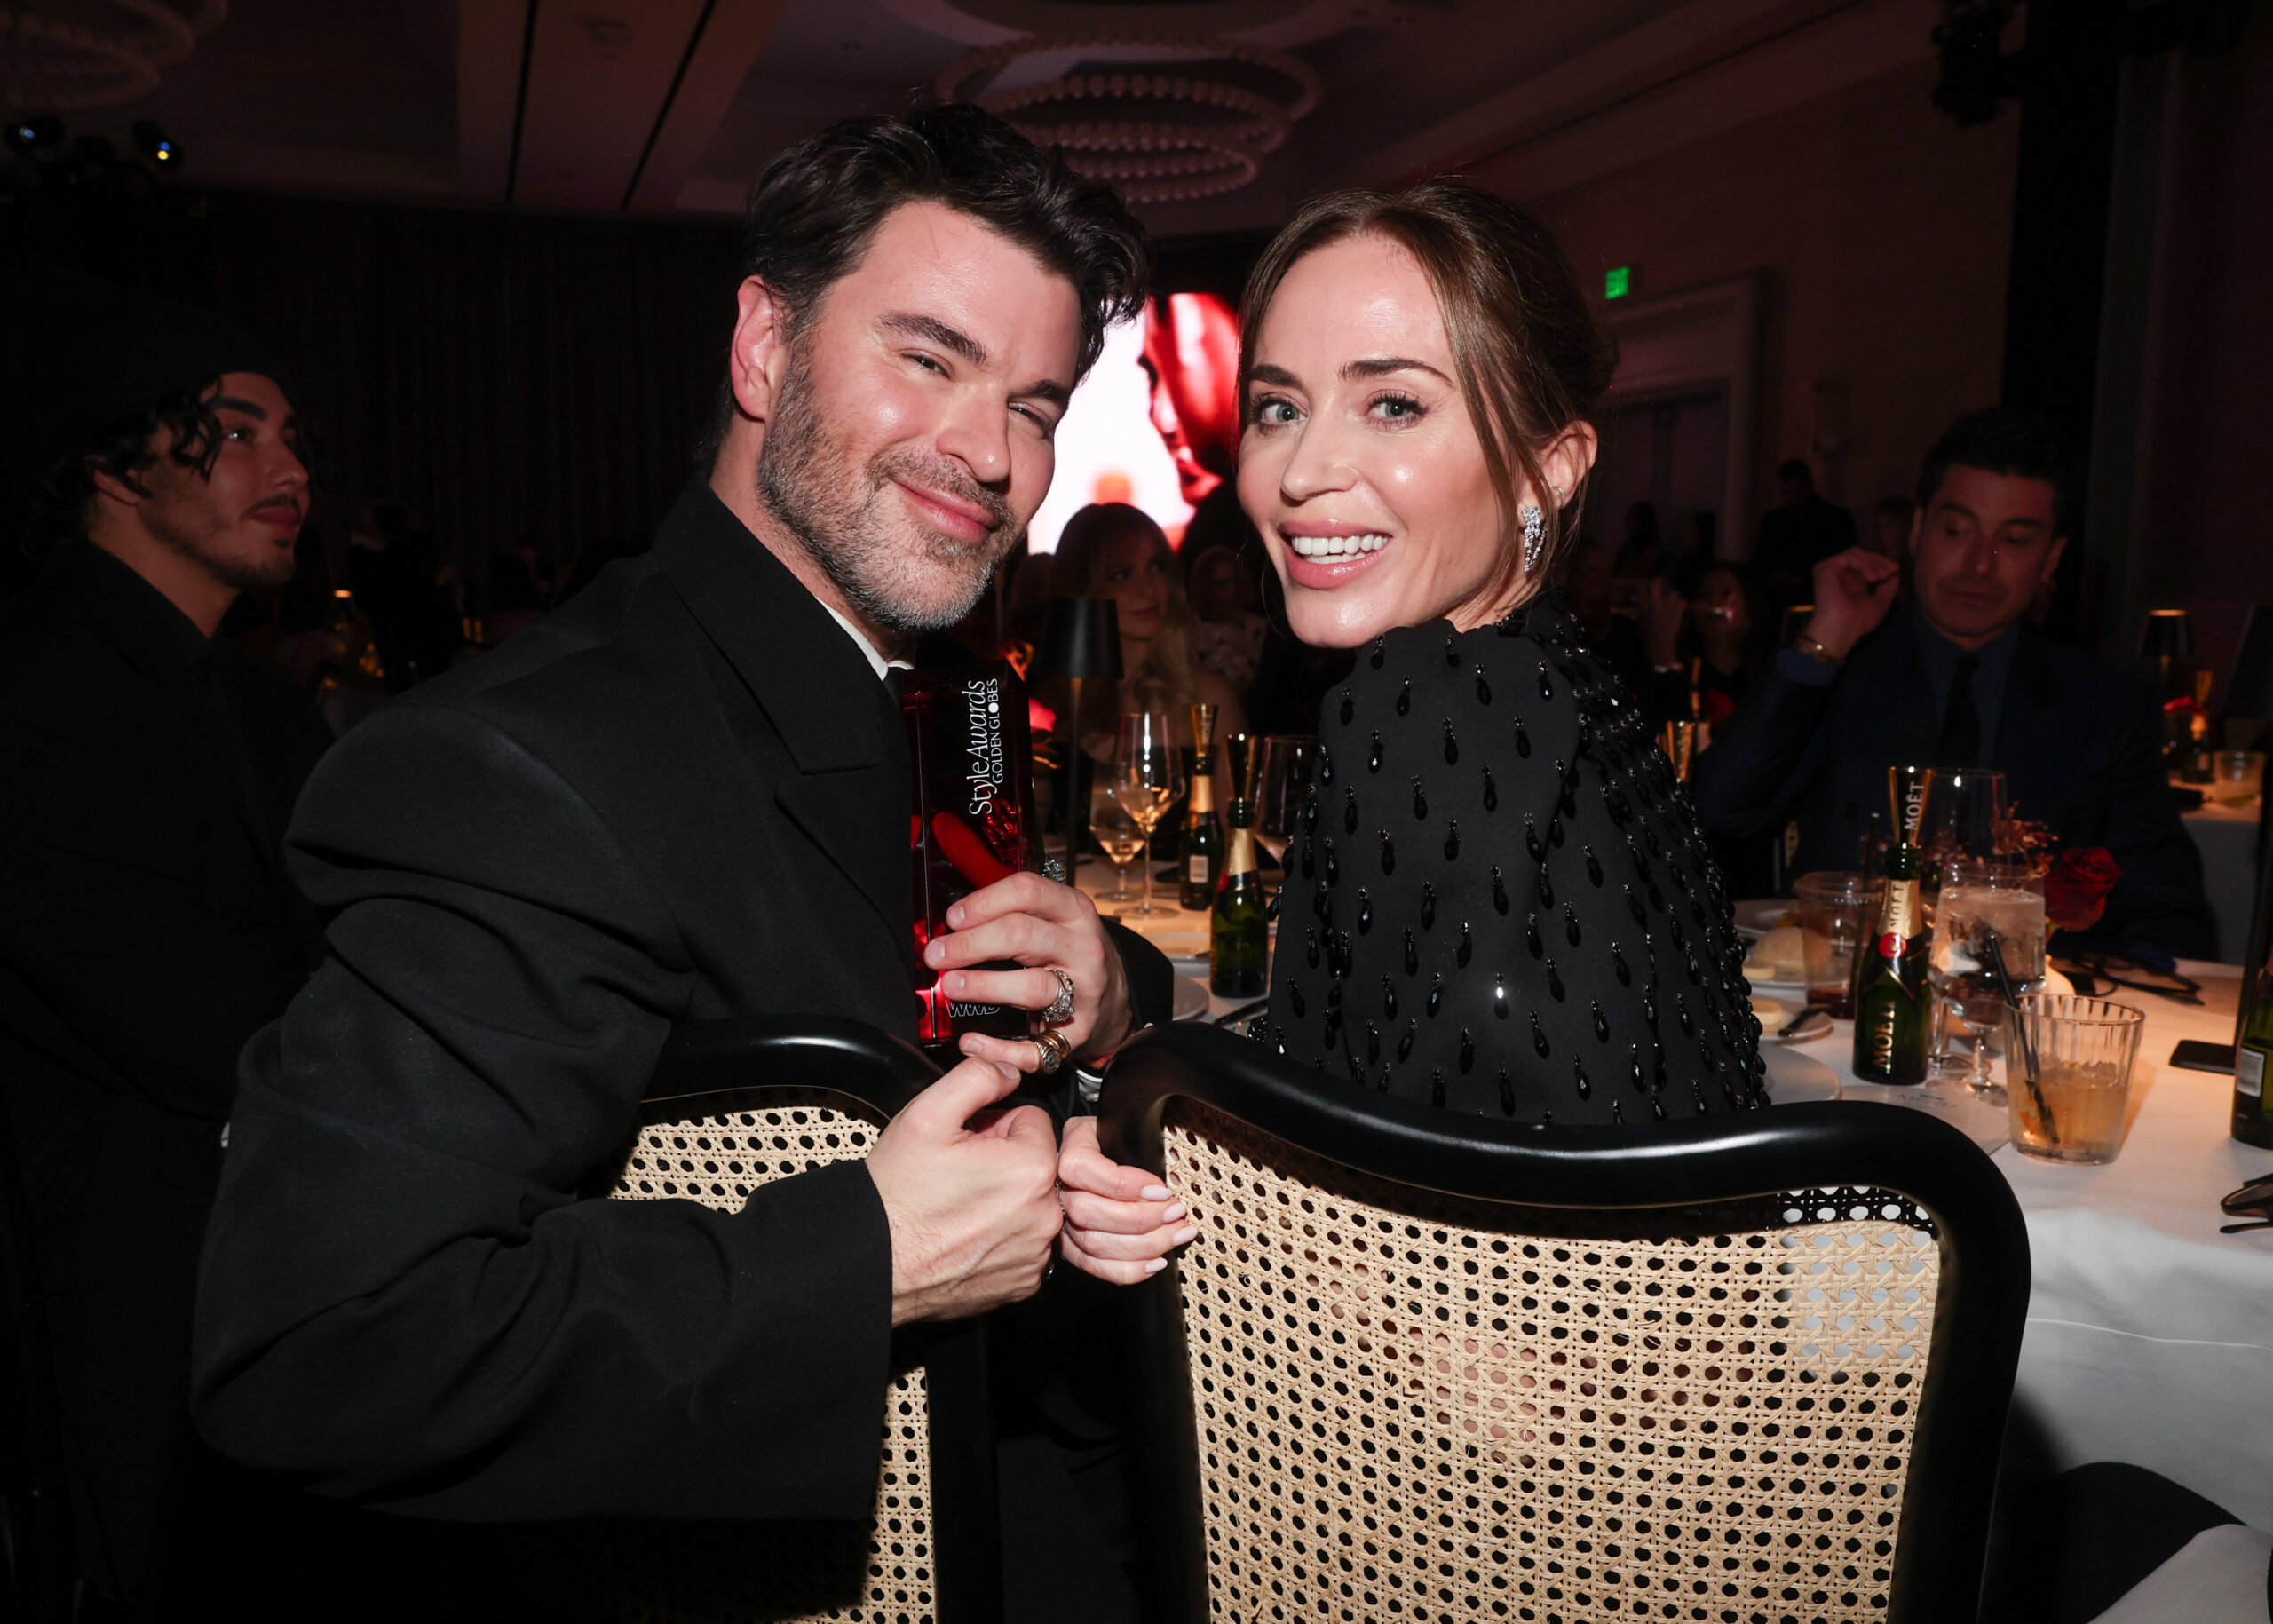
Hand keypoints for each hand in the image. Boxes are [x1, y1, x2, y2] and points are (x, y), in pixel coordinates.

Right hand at [866, 1055, 1061, 1326]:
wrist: (873, 1261)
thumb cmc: (896, 1196)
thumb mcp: (927, 1113)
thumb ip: (978, 1077)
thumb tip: (1008, 1070)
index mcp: (1032, 1168)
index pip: (1034, 1121)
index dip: (996, 1125)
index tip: (969, 1141)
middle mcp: (1045, 1215)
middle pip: (1036, 1163)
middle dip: (1003, 1160)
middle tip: (959, 1173)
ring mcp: (1036, 1253)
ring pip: (1032, 1203)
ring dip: (1005, 1199)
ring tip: (959, 1205)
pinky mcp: (1024, 1283)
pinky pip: (1025, 1243)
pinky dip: (1003, 1236)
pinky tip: (967, 1234)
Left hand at [926, 872, 1134, 1067]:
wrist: (1113, 999)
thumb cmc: (1068, 954)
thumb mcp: (1053, 920)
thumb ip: (1012, 914)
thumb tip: (951, 924)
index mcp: (1073, 911)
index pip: (1027, 892)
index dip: (983, 902)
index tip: (953, 918)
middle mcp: (1083, 948)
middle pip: (1022, 935)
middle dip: (971, 944)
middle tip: (937, 955)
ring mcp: (1083, 992)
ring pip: (1031, 987)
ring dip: (983, 986)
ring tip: (951, 987)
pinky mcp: (1076, 1033)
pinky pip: (1035, 1046)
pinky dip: (999, 1047)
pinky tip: (972, 1040)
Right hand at [1054, 1117, 1193, 1284]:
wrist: (1104, 1157)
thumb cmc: (1122, 1142)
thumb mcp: (1130, 1130)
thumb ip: (1145, 1144)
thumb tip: (1176, 1168)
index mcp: (1071, 1145)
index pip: (1082, 1168)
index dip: (1123, 1184)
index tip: (1161, 1190)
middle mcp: (1056, 1184)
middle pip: (1086, 1211)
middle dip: (1140, 1219)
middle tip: (1176, 1214)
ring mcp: (1059, 1219)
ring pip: (1092, 1243)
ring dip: (1143, 1245)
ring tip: (1177, 1235)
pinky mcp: (1068, 1246)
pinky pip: (1094, 1266)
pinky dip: (1128, 1269)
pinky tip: (1156, 1262)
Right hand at [1638, 577, 1687, 667]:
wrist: (1659, 644)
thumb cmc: (1649, 632)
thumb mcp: (1642, 617)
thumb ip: (1644, 605)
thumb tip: (1648, 594)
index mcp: (1643, 606)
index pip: (1642, 587)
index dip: (1645, 583)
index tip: (1648, 584)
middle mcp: (1654, 604)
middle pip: (1656, 583)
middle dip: (1658, 580)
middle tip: (1660, 580)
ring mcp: (1667, 607)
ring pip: (1673, 592)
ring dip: (1673, 596)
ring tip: (1672, 601)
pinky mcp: (1677, 612)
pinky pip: (1682, 601)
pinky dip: (1681, 604)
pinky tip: (1678, 608)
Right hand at [1803, 548, 1900, 657]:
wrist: (1841, 630)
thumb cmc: (1858, 621)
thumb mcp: (1880, 602)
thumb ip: (1888, 586)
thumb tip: (1895, 571)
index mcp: (1850, 582)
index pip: (1865, 563)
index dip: (1881, 563)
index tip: (1895, 569)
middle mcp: (1839, 575)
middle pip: (1861, 555)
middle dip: (1879, 561)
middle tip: (1890, 572)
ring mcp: (1830, 571)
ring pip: (1855, 553)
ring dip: (1873, 562)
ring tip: (1881, 577)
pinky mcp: (1825, 568)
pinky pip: (1848, 557)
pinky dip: (1863, 564)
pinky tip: (1872, 577)